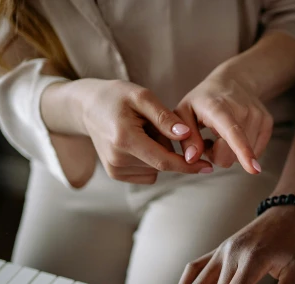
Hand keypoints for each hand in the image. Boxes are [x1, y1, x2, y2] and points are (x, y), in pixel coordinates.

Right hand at [78, 79, 212, 183]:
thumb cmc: (116, 97)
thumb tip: (187, 135)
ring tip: (141, 132)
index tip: (209, 167)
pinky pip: (148, 171)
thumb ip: (165, 117)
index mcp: (125, 139)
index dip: (189, 166)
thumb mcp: (142, 96)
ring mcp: (115, 170)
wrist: (86, 107)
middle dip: (170, 148)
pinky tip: (137, 142)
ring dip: (158, 152)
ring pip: (156, 168)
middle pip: (163, 163)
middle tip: (154, 125)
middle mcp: (117, 159)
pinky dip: (149, 159)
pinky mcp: (115, 174)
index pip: (164, 161)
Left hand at [175, 65, 271, 174]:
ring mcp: (259, 116)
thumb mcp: (184, 112)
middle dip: (218, 155)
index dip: (243, 151)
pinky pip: (256, 152)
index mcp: (219, 108)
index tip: (253, 169)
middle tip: (209, 140)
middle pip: (232, 155)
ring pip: (244, 156)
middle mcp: (243, 110)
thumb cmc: (203, 100)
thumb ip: (186, 138)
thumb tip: (192, 159)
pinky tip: (235, 136)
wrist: (235, 81)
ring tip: (222, 134)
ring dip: (230, 152)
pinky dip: (243, 150)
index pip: (233, 133)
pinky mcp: (268, 123)